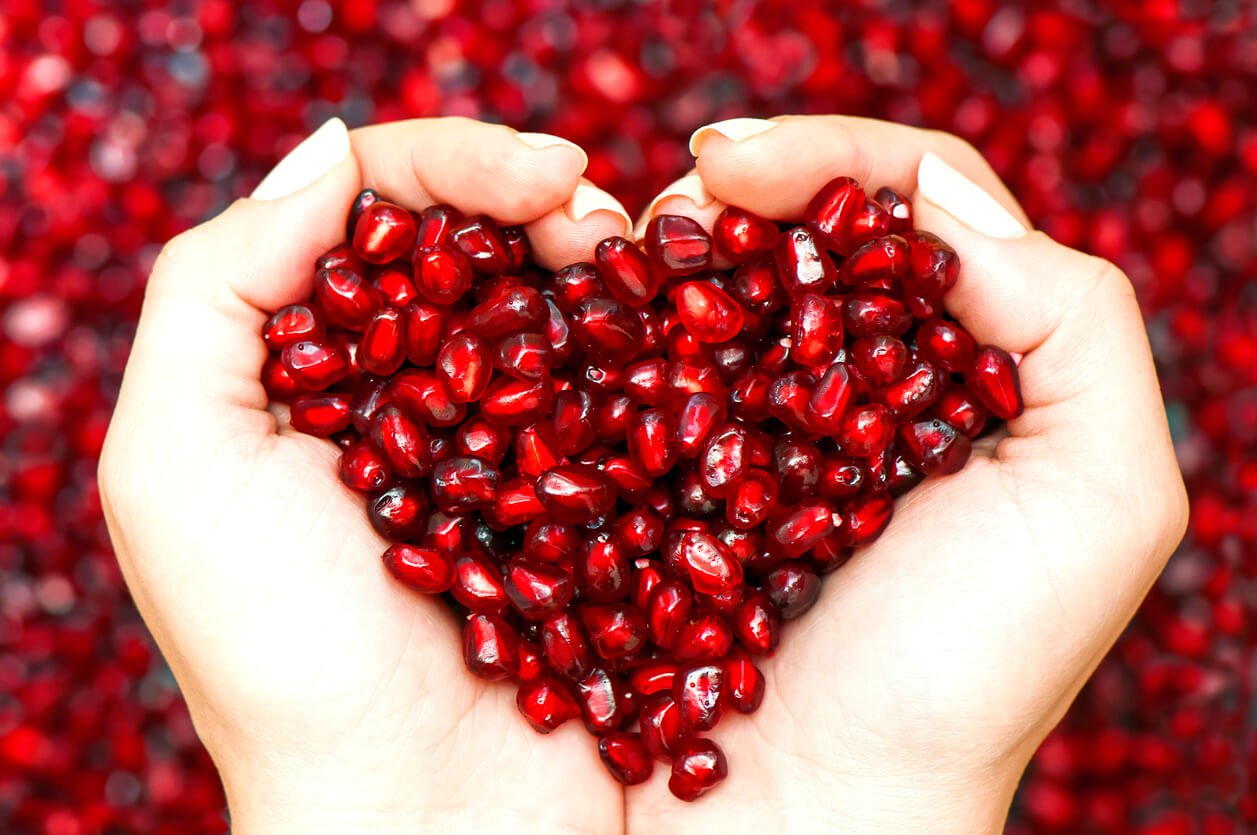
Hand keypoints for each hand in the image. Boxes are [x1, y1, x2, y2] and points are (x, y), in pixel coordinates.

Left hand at [99, 117, 635, 833]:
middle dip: (540, 203)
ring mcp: (511, 445)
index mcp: (311, 369)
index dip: (458, 165)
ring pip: (563, 309)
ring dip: (608, 266)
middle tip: (593, 216)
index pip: (380, 214)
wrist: (420, 820)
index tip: (547, 173)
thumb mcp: (177, 466)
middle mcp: (411, 394)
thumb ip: (217, 290)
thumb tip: (329, 148)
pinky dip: (660, 352)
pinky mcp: (590, 499)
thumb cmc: (283, 657)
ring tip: (638, 263)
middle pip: (482, 246)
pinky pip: (631, 399)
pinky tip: (685, 339)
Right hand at [625, 116, 1187, 831]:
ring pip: (705, 291)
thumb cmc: (964, 674)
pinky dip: (601, 325)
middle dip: (739, 189)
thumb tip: (937, 208)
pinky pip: (624, 374)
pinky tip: (580, 306)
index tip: (740, 163)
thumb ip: (1072, 319)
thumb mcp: (1098, 498)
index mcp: (950, 371)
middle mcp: (844, 386)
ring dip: (665, 246)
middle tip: (690, 189)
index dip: (830, 160)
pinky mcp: (654, 476)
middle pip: (795, 234)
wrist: (818, 812)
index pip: (905, 212)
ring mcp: (741, 427)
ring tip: (629, 242)